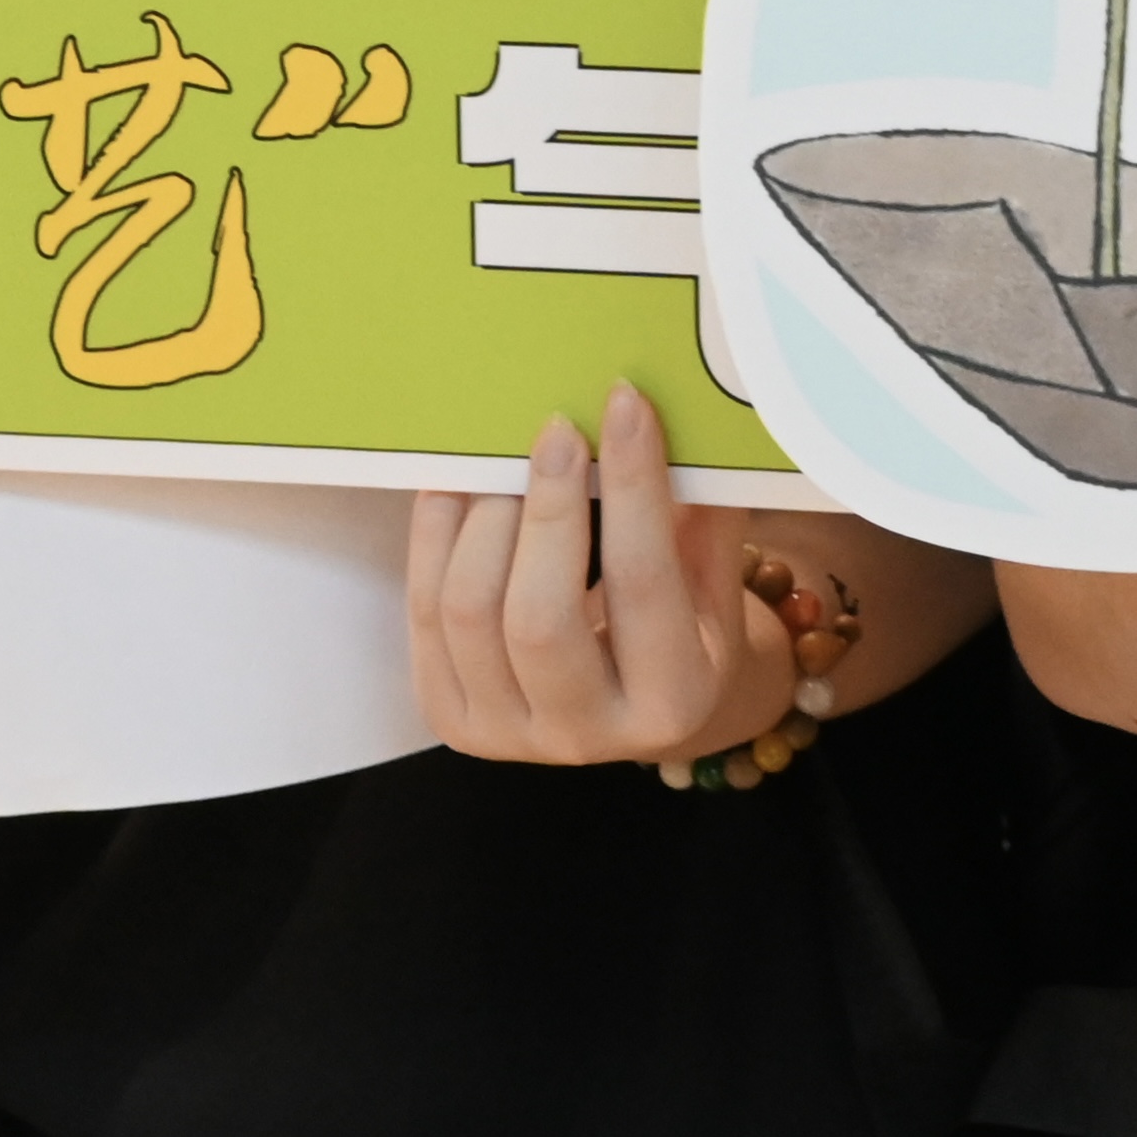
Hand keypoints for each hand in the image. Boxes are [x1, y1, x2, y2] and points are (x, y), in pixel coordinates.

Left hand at [411, 381, 783, 766]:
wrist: (637, 706)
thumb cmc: (681, 624)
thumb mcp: (711, 580)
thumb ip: (701, 506)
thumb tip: (684, 400)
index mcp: (672, 703)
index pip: (643, 582)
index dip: (633, 485)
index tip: (626, 403)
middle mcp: (584, 736)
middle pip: (541, 615)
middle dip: (546, 507)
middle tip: (558, 429)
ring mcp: (507, 734)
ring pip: (470, 610)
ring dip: (484, 515)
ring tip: (508, 456)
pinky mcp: (451, 716)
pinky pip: (425, 612)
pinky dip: (435, 535)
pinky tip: (459, 483)